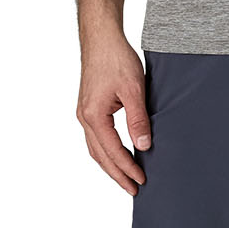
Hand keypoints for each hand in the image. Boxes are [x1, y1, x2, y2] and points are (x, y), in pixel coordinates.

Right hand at [76, 35, 151, 194]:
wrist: (101, 38)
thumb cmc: (116, 58)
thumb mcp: (134, 89)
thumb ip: (138, 119)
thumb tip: (144, 145)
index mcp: (94, 116)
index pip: (113, 152)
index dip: (128, 168)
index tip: (142, 181)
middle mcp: (84, 117)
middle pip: (100, 156)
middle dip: (117, 174)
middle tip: (133, 189)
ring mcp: (84, 112)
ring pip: (96, 148)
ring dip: (110, 164)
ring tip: (126, 177)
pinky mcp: (88, 107)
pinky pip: (95, 137)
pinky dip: (106, 150)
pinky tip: (117, 153)